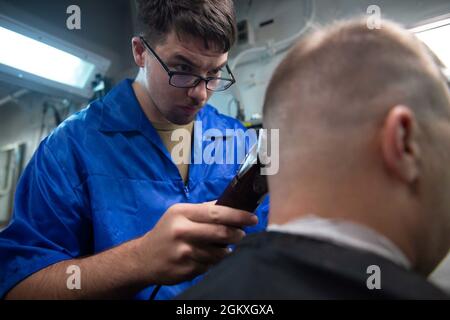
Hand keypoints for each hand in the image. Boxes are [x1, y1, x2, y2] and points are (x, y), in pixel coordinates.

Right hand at [135, 202, 257, 284]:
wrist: (143, 259)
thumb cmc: (166, 232)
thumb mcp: (178, 215)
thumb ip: (203, 209)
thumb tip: (230, 204)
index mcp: (181, 213)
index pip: (216, 212)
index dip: (238, 216)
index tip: (252, 218)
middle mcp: (181, 231)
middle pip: (221, 233)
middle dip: (237, 234)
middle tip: (242, 234)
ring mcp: (184, 252)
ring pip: (219, 252)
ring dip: (226, 250)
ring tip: (222, 247)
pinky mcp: (186, 269)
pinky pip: (211, 265)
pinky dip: (214, 262)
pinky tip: (208, 257)